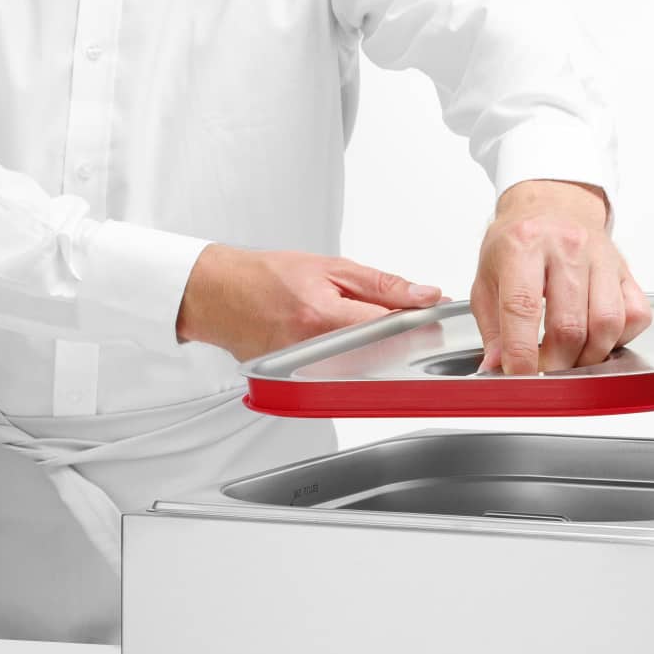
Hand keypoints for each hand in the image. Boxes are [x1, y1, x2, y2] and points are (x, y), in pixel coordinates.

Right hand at [177, 245, 441, 360]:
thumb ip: (383, 285)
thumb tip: (425, 295)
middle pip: (381, 356)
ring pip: (365, 372)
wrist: (222, 296)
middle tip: (403, 325)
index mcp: (324, 316)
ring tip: (365, 333)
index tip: (431, 319)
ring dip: (379, 355)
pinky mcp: (302, 385)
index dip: (417, 324)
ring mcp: (306, 373)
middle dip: (400, 341)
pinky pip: (344, 380)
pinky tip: (349, 348)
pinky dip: (357, 365)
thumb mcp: (331, 268)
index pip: (389, 328)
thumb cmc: (268, 278)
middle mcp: (314, 351)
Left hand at [472, 180, 651, 374]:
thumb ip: (492, 328)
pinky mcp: (626, 270)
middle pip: (569, 326)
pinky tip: (596, 337)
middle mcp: (567, 246)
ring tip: (570, 358)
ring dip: (588, 356)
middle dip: (555, 363)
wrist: (553, 205)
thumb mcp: (487, 278)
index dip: (521, 353)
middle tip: (543, 370)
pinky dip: (618, 339)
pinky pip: (635, 316)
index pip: (522, 309)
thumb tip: (496, 368)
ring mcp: (602, 257)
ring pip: (607, 325)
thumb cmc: (519, 243)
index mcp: (523, 245)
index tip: (519, 377)